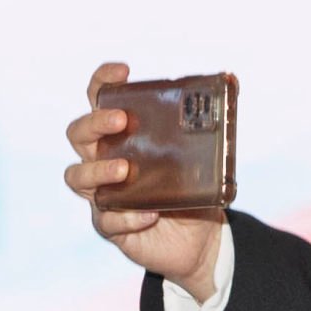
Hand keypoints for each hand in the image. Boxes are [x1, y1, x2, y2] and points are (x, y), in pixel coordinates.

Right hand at [62, 61, 223, 302]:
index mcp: (121, 136)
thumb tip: (233, 82)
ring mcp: (102, 193)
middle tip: (121, 120)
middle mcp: (103, 160)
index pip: (99, 101)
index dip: (103, 83)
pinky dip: (128, 216)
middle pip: (78, 134)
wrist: (201, 239)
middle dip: (95, 123)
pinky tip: (150, 214)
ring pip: (77, 176)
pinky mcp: (110, 225)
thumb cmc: (193, 190)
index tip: (121, 71)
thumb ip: (207, 129)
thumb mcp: (203, 159)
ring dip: (98, 170)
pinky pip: (107, 220)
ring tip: (124, 169)